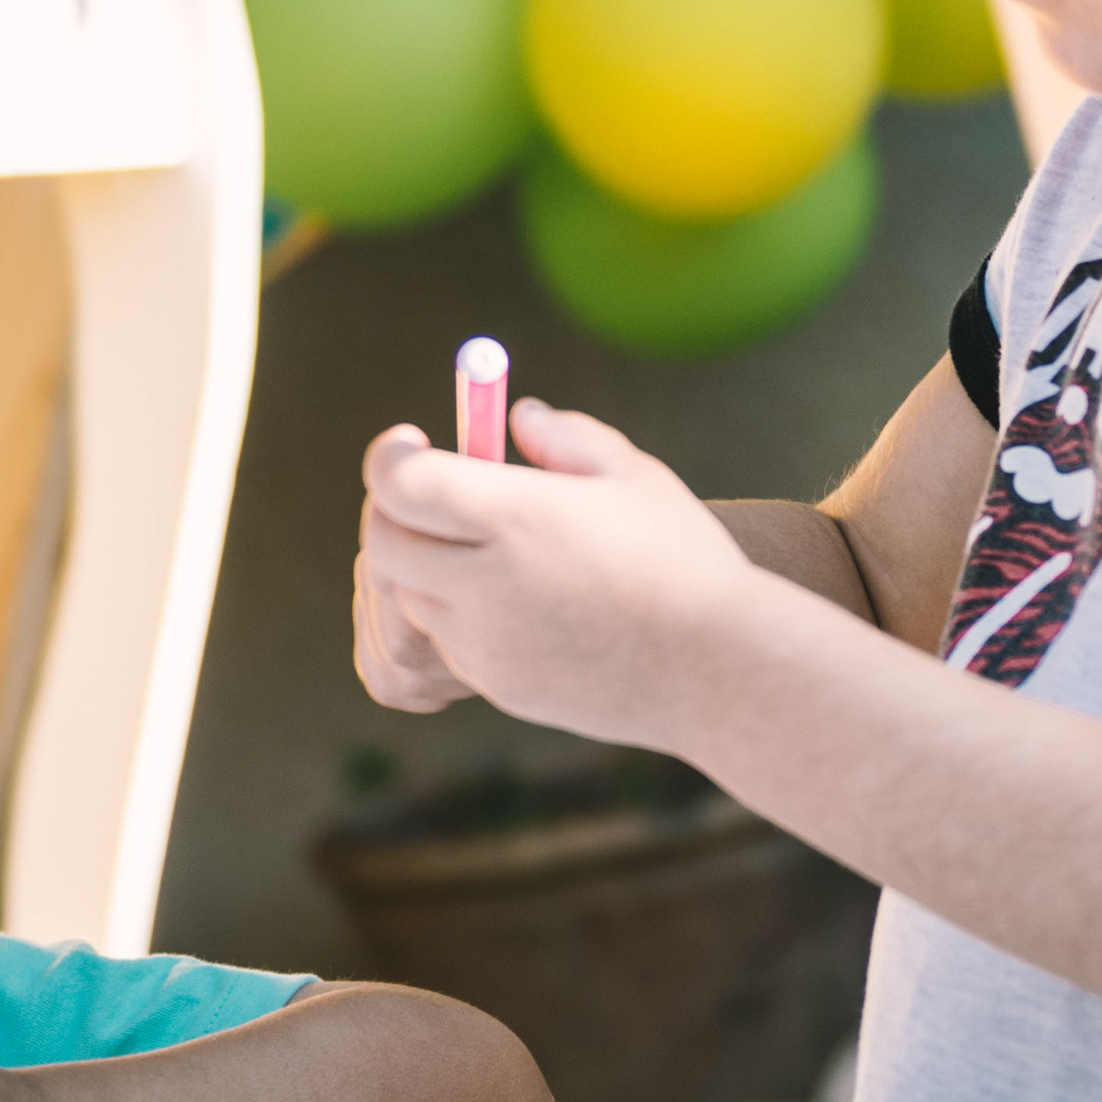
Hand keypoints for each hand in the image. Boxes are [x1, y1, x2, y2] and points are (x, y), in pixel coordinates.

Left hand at [353, 397, 754, 749]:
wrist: (719, 670)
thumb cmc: (684, 560)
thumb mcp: (634, 475)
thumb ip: (567, 436)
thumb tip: (517, 415)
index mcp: (516, 517)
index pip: (400, 483)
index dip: (389, 456)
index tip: (410, 440)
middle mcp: (486, 583)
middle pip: (382, 542)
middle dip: (394, 509)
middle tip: (431, 491)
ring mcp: (487, 642)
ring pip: (409, 594)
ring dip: (427, 563)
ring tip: (490, 546)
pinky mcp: (498, 685)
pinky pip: (448, 641)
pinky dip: (460, 613)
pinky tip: (520, 600)